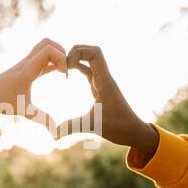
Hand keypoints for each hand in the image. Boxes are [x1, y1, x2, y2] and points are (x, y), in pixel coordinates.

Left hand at [0, 38, 66, 128]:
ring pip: (44, 47)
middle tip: (67, 68)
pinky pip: (41, 58)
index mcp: (27, 70)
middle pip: (47, 42)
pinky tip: (58, 73)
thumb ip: (42, 120)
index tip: (65, 75)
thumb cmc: (3, 104)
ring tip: (63, 71)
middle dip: (62, 52)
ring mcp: (25, 64)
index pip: (48, 50)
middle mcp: (26, 63)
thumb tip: (55, 133)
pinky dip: (52, 61)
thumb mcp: (25, 112)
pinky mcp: (26, 69)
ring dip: (57, 55)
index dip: (61, 59)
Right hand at [56, 45, 158, 161]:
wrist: (133, 132)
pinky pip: (89, 71)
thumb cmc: (118, 127)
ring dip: (76, 59)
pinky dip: (78, 69)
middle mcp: (104, 78)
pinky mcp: (100, 89)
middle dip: (75, 52)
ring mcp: (102, 83)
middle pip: (91, 52)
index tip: (66, 66)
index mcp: (105, 81)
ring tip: (62, 68)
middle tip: (61, 64)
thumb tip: (53, 135)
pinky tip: (68, 76)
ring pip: (90, 61)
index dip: (78, 52)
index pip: (95, 53)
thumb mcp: (92, 126)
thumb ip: (72, 128)